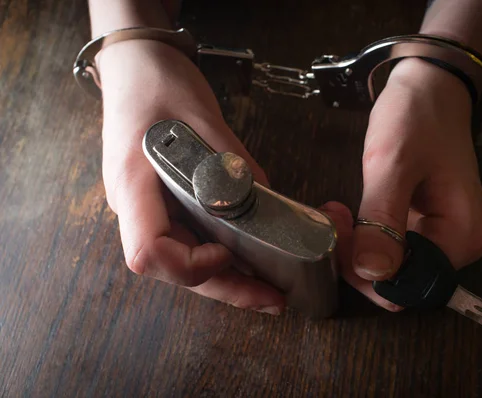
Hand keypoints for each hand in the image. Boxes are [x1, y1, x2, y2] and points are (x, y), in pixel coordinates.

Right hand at [98, 39, 284, 314]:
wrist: (136, 64)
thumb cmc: (161, 84)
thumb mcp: (205, 120)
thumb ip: (235, 167)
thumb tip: (268, 205)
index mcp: (132, 185)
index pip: (148, 253)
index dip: (190, 265)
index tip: (227, 252)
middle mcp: (134, 205)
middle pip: (172, 268)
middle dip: (224, 287)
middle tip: (272, 299)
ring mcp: (146, 206)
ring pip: (182, 258)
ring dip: (225, 277)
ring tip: (268, 286)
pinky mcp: (161, 201)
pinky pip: (188, 237)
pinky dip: (219, 253)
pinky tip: (249, 256)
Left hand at [342, 58, 481, 310]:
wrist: (430, 88)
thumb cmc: (416, 118)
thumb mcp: (393, 163)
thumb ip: (383, 219)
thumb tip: (372, 274)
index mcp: (460, 238)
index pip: (408, 287)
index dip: (367, 275)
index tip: (340, 236)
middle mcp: (457, 247)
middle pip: (397, 281)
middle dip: (357, 259)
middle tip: (333, 218)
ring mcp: (442, 237)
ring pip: (389, 266)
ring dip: (356, 247)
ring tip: (336, 211)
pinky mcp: (425, 226)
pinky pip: (390, 248)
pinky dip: (365, 236)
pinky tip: (348, 213)